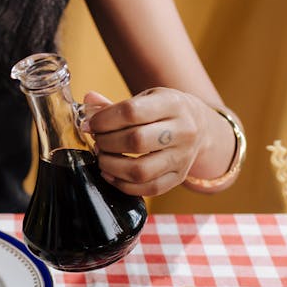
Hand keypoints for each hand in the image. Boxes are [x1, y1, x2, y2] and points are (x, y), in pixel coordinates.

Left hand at [81, 88, 207, 196]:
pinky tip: (110, 174)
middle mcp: (183, 131)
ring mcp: (183, 157)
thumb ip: (114, 105)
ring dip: (112, 166)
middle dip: (107, 143)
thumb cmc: (163, 111)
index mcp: (173, 104)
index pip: (132, 112)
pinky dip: (123, 185)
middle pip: (136, 141)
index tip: (90, 124)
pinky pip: (148, 188)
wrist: (200, 126)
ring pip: (141, 170)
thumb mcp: (145, 99)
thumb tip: (87, 102)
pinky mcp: (179, 177)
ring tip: (102, 157)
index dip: (104, 120)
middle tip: (97, 141)